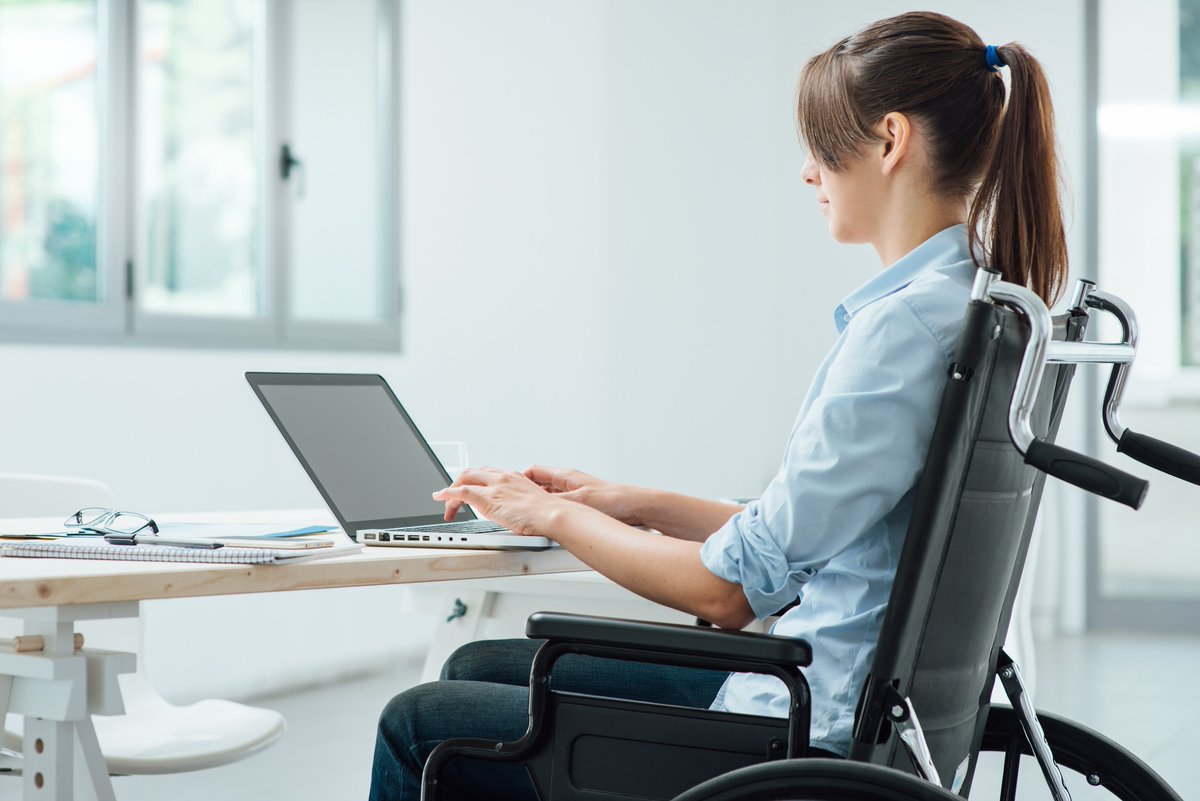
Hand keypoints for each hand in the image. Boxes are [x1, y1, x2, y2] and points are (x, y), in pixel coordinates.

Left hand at [432, 467, 569, 536]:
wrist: (553, 515)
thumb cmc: (548, 515)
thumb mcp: (532, 505)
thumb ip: (520, 505)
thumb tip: (514, 514)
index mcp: (514, 477)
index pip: (488, 474)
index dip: (475, 481)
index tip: (470, 491)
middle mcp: (503, 477)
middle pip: (473, 473)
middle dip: (460, 483)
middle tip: (455, 499)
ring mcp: (494, 486)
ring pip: (464, 479)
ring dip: (452, 491)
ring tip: (447, 506)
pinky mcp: (487, 498)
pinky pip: (460, 492)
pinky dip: (447, 494)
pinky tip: (440, 498)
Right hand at [523, 465, 644, 525]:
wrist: (639, 507)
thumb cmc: (615, 500)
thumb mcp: (579, 502)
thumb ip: (557, 504)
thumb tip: (536, 506)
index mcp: (566, 476)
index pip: (534, 472)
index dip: (519, 479)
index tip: (508, 489)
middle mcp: (570, 483)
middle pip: (539, 485)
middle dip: (526, 494)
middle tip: (513, 505)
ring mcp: (577, 494)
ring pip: (550, 498)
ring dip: (540, 506)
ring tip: (528, 517)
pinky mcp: (585, 506)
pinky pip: (561, 508)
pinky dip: (552, 515)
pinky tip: (550, 525)